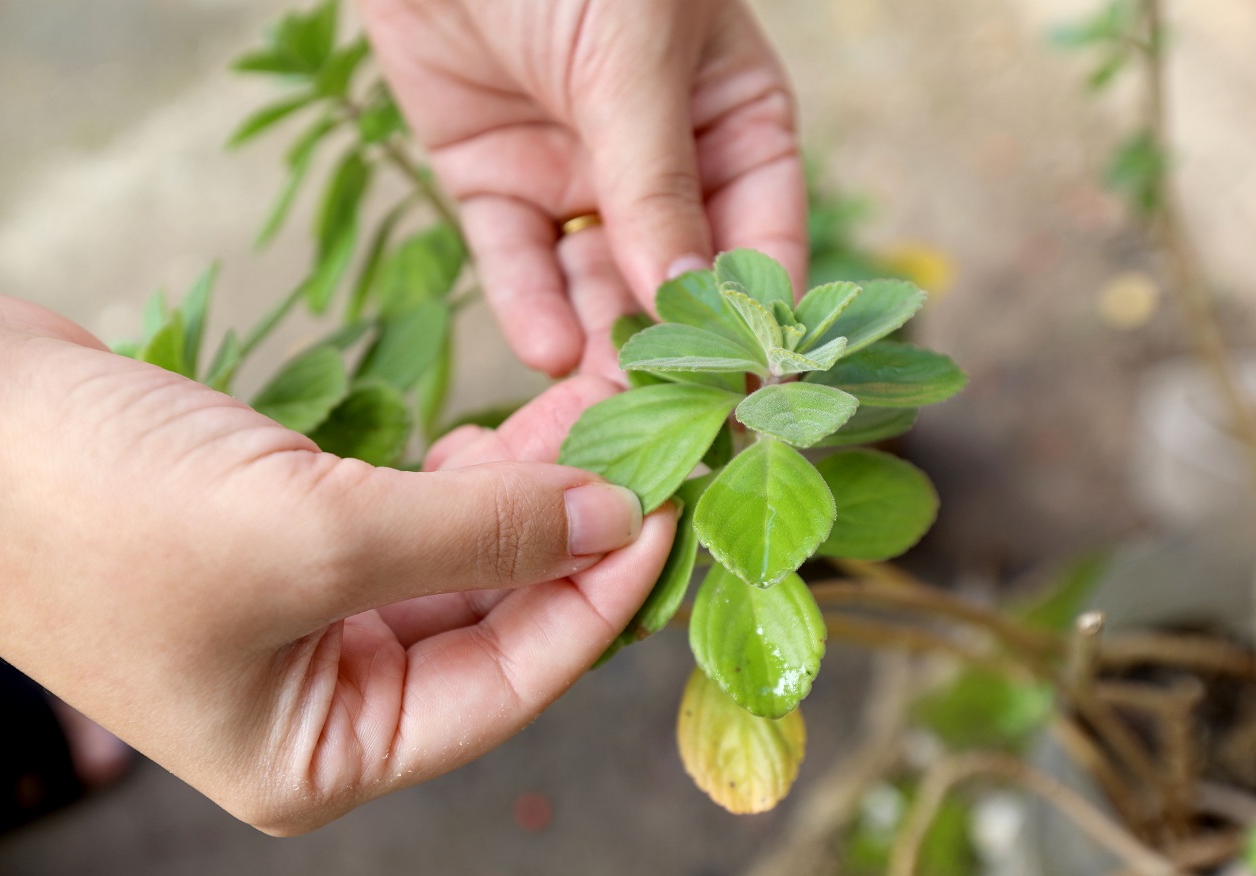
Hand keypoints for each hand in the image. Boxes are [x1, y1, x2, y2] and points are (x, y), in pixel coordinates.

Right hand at [0, 208, 675, 833]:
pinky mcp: (277, 534)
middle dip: (571, 535)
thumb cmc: (95, 504)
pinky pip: (405, 515)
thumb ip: (477, 535)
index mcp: (317, 756)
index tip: (671, 509)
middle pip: (491, 624)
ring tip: (601, 410)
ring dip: (524, 491)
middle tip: (655, 445)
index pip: (507, 687)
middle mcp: (315, 700)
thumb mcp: (312, 532)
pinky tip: (512, 427)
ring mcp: (296, 615)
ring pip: (454, 561)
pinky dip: (460, 474)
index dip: (600, 600)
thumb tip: (613, 518)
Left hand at [364, 0, 806, 380]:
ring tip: (595, 420)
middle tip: (664, 441)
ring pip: (596, 290)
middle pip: (676, 287)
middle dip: (669, 360)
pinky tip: (545, 353)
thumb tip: (690, 301)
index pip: (763, 244)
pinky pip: (514, 263)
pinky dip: (527, 306)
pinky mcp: (493, 181)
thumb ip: (657, 181)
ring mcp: (575, 176)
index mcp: (735, 123)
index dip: (760, 326)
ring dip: (597, 354)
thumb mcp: (634, 55)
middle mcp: (662, 163)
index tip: (756, 403)